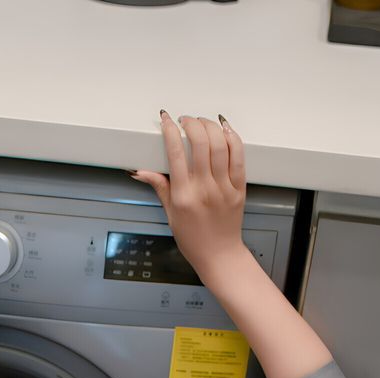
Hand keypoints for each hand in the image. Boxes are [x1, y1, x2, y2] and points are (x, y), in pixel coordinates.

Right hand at [132, 113, 246, 285]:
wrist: (219, 255)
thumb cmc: (194, 239)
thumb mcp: (170, 214)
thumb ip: (159, 187)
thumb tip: (141, 172)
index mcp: (184, 196)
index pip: (175, 153)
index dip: (170, 130)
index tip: (166, 120)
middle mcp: (204, 189)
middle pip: (200, 142)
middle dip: (191, 123)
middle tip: (186, 120)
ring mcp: (224, 187)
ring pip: (220, 144)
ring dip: (210, 126)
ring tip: (203, 123)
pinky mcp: (239, 188)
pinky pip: (238, 156)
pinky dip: (232, 138)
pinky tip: (225, 131)